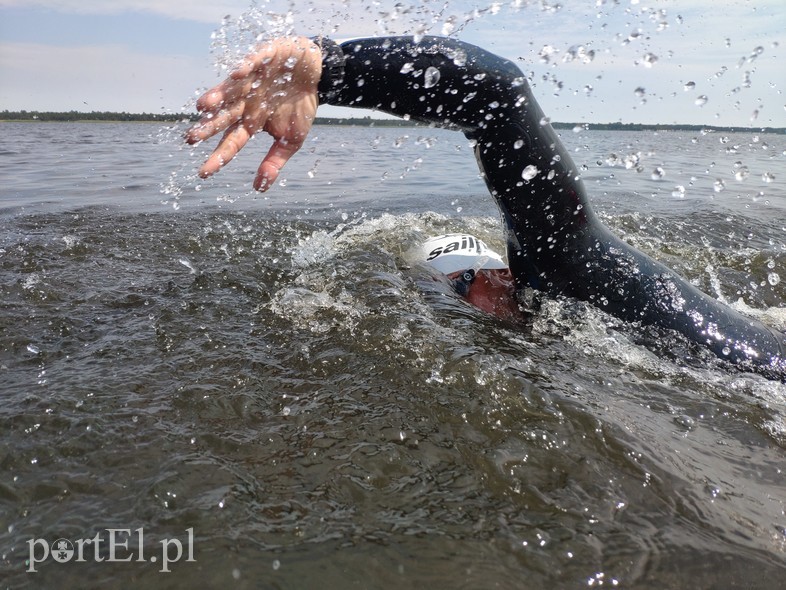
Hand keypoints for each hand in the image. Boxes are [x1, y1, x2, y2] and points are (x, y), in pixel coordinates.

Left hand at [185, 36, 321, 190]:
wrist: (316, 75)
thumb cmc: (301, 107)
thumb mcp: (291, 141)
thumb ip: (274, 162)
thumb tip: (259, 188)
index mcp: (250, 121)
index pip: (231, 142)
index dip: (218, 157)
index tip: (204, 174)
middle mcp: (245, 102)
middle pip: (223, 117)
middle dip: (208, 127)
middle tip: (191, 138)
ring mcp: (252, 80)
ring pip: (230, 90)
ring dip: (217, 97)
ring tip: (203, 106)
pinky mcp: (264, 58)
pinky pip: (253, 62)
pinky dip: (245, 67)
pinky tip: (237, 75)